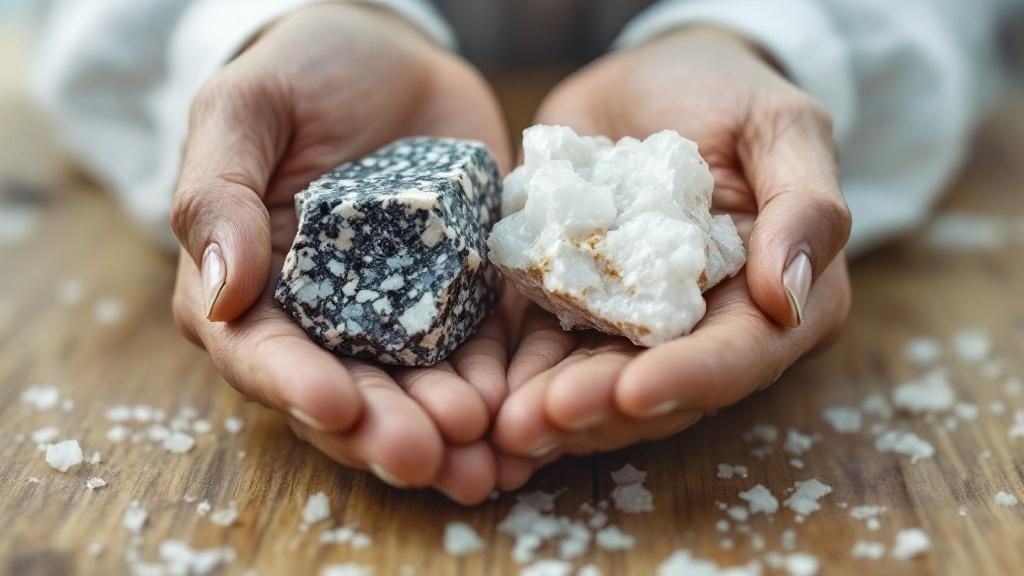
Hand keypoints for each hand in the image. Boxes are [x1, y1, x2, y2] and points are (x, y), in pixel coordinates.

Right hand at [170, 4, 516, 502]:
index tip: (335, 406)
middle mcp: (323, 318)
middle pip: (345, 393)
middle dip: (384, 430)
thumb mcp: (245, 110)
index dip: (294, 386)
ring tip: (484, 458)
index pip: (261, 353)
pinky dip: (500, 385)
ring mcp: (397, 314)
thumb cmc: (303, 73)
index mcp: (253, 288)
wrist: (393, 56)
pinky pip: (480, 350)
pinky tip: (523, 413)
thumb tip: (220, 294)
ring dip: (447, 428)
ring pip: (416, 389)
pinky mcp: (460, 298)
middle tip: (428, 456)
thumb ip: (216, 194)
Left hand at [492, 28, 851, 470]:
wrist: (651, 77)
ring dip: (551, 411)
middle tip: (537, 423)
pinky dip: (518, 375)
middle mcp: (707, 330)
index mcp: (774, 303)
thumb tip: (791, 298)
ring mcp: (636, 325)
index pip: (739, 355)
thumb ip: (805, 206)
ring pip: (598, 384)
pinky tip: (485, 394)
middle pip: (659, 390)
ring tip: (501, 424)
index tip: (632, 391)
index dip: (688, 379)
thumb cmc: (731, 94)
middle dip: (599, 410)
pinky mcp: (577, 306)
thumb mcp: (782, 128)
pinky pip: (546, 349)